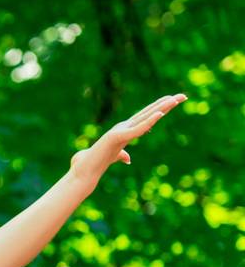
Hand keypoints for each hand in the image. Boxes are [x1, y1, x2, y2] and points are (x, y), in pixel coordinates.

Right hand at [69, 93, 186, 176]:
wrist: (83, 170)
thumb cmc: (95, 163)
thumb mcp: (113, 157)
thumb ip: (121, 155)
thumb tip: (128, 158)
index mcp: (124, 130)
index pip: (146, 117)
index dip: (160, 109)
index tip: (174, 102)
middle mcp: (123, 127)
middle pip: (149, 113)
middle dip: (166, 104)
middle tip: (183, 96)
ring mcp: (119, 131)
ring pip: (145, 117)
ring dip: (161, 108)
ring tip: (175, 100)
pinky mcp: (116, 137)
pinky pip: (137, 129)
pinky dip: (149, 121)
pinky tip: (160, 115)